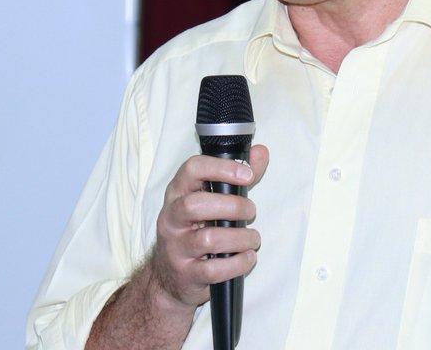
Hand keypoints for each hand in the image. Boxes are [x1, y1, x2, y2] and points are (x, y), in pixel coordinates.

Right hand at [147, 144, 269, 311]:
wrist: (169, 277)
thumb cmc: (195, 230)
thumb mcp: (211, 200)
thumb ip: (236, 176)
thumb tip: (260, 153)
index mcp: (177, 193)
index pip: (192, 169)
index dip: (221, 168)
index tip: (247, 175)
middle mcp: (171, 218)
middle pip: (195, 205)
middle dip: (232, 206)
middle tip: (251, 211)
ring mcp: (175, 247)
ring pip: (208, 239)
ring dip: (240, 238)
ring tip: (253, 239)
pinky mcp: (185, 274)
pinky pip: (213, 270)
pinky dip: (237, 263)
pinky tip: (247, 257)